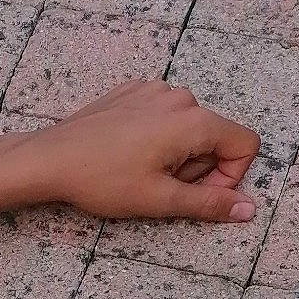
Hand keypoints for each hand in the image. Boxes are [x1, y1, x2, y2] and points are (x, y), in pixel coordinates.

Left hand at [12, 79, 260, 222]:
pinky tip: (124, 152)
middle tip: (156, 183)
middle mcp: (180, 97)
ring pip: (187, 128)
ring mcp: (155, 89)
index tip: (196, 194)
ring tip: (136, 168)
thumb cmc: (101, 180)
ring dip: (173, 153)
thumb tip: (248, 209)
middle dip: (195, 167)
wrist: (50, 159)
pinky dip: (153, 137)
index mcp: (194, 120)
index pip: (245, 144)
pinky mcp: (134, 90)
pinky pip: (161, 115)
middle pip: (214, 137)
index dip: (229, 176)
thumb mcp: (159, 200)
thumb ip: (209, 203)